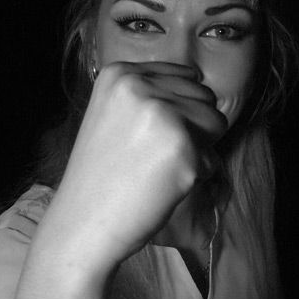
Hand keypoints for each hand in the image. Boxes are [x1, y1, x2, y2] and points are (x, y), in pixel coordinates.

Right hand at [37, 61, 227, 274]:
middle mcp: (140, 86)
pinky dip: (196, 178)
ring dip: (198, 151)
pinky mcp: (183, 148)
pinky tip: (162, 187)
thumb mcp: (112, 115)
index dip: (178, 111)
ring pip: (216, 123)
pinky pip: (213, 159)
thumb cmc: (100, 178)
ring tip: (158, 169)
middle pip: (204, 98)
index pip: (185, 77)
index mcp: (120, 74)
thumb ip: (149, 95)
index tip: (149, 137)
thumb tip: (198, 81)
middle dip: (191, 129)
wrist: (82, 224)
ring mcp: (163, 116)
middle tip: (152, 157)